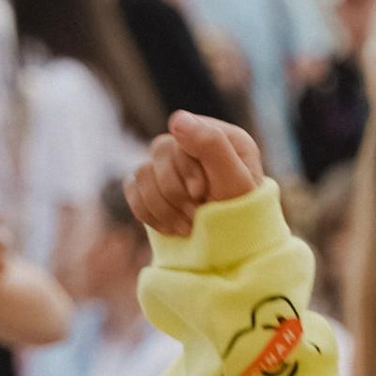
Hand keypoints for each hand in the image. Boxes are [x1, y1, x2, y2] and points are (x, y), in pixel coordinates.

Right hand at [127, 113, 265, 235]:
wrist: (234, 256)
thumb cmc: (243, 218)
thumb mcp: (234, 181)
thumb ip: (212, 145)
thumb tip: (176, 119)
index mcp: (221, 136)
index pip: (182, 132)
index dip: (184, 166)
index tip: (200, 193)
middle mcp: (195, 147)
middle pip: (159, 151)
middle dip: (175, 191)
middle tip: (195, 216)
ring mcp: (173, 167)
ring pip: (142, 172)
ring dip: (163, 207)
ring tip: (187, 227)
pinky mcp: (156, 188)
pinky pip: (132, 188)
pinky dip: (147, 212)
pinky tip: (171, 228)